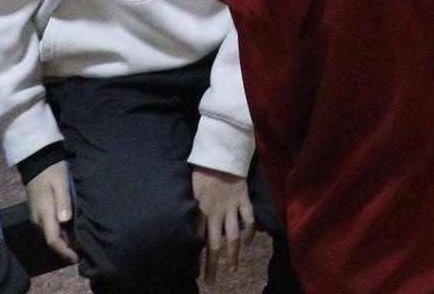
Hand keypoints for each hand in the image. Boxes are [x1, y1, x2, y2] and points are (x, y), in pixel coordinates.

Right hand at [26, 160, 78, 263]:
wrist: (37, 161)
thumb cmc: (52, 171)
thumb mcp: (60, 183)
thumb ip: (63, 201)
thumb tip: (65, 220)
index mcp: (44, 214)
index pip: (53, 240)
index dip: (65, 251)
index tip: (77, 258)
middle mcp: (38, 220)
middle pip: (52, 240)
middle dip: (67, 248)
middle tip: (84, 250)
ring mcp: (38, 217)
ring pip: (51, 235)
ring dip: (65, 241)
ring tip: (81, 242)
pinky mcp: (40, 212)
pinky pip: (50, 228)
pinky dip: (61, 233)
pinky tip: (72, 230)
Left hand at [192, 167, 254, 282]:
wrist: (221, 152)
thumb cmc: (201, 170)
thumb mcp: (190, 190)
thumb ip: (189, 209)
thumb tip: (183, 228)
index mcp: (200, 211)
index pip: (196, 240)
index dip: (194, 256)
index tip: (192, 271)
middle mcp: (216, 213)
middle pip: (214, 245)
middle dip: (212, 265)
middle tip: (210, 282)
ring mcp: (231, 207)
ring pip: (233, 237)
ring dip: (233, 255)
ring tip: (232, 269)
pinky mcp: (243, 199)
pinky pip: (248, 218)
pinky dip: (250, 231)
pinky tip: (248, 243)